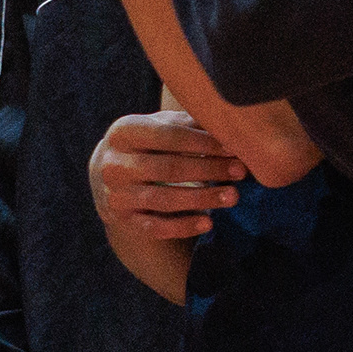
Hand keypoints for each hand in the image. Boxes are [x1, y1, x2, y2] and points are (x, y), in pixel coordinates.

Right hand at [88, 110, 244, 244]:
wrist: (112, 174)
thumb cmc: (150, 144)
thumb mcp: (161, 125)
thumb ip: (189, 123)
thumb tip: (229, 125)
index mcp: (122, 132)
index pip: (169, 135)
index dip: (204, 142)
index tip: (234, 146)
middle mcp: (113, 164)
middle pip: (168, 168)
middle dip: (209, 169)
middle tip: (241, 171)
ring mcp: (116, 195)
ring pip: (164, 200)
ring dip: (203, 198)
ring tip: (233, 196)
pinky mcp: (123, 221)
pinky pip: (156, 228)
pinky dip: (183, 226)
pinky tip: (208, 223)